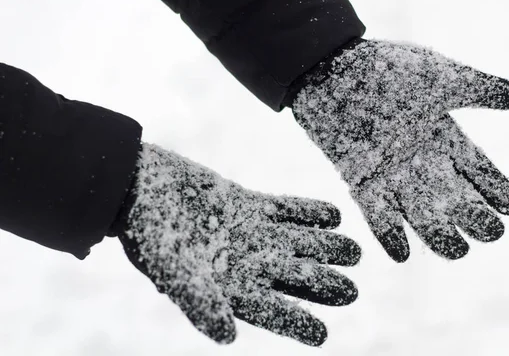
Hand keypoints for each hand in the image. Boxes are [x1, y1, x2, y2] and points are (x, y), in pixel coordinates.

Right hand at [116, 144, 360, 345]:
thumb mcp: (169, 269)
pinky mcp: (248, 203)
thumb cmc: (147, 230)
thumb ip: (198, 301)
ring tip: (355, 252)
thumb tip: (227, 337)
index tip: (322, 335)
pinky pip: (286, 210)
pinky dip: (309, 213)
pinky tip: (334, 215)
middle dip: (323, 286)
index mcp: (227, 287)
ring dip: (325, 248)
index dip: (295, 326)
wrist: (138, 185)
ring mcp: (249, 233)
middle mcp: (244, 263)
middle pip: (292, 279)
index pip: (269, 312)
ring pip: (297, 244)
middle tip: (351, 291)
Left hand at [292, 39, 508, 260]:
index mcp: (442, 135)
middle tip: (490, 233)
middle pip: (454, 198)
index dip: (496, 188)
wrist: (331, 70)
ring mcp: (391, 173)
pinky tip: (402, 254)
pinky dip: (388, 235)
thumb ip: (476, 88)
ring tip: (458, 251)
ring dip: (438, 234)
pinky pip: (377, 216)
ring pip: (421, 213)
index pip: (477, 169)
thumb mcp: (439, 75)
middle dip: (474, 217)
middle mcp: (420, 160)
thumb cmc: (386, 69)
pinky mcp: (361, 181)